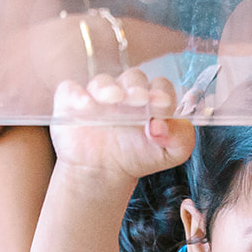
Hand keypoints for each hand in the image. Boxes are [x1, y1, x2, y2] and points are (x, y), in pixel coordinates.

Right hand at [50, 69, 195, 179]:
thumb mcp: (171, 153)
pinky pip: (70, 90)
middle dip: (137, 87)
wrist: (104, 173)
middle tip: (140, 100)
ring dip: (108, 88)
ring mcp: (99, 96)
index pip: (161, 86)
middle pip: (133, 77)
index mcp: (151, 99)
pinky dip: (76, 94)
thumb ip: (180, 138)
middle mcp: (125, 92)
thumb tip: (162, 127)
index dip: (163, 93)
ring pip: (102, 81)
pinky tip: (85, 106)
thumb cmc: (138, 157)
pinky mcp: (73, 102)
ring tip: (114, 99)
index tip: (162, 106)